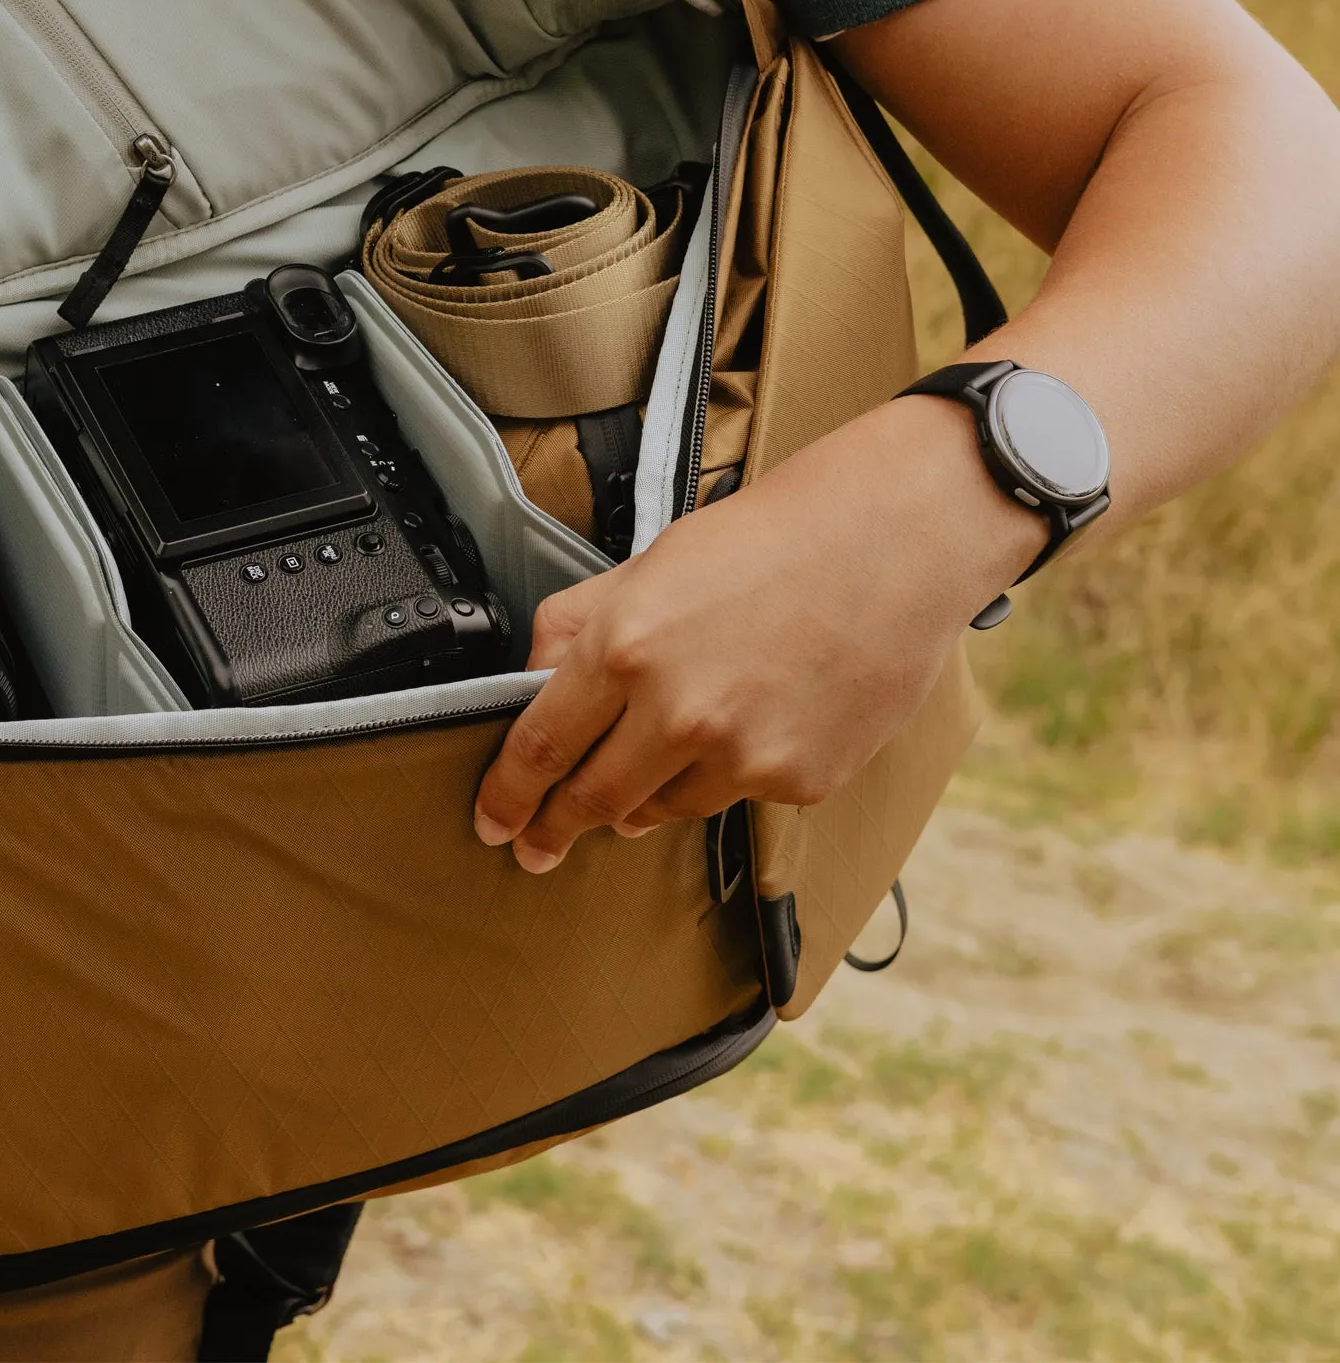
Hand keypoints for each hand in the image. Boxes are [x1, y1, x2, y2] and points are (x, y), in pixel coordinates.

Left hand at [472, 395, 1043, 871]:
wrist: (893, 542)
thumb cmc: (773, 539)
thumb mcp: (650, 564)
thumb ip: (578, 625)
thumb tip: (528, 677)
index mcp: (626, 646)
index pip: (540, 746)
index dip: (506, 794)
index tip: (491, 820)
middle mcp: (679, 711)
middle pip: (591, 799)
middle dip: (552, 828)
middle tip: (535, 844)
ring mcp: (742, 754)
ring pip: (659, 808)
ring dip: (638, 801)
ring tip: (643, 773)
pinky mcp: (798, 781)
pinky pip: (732, 797)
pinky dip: (721, 776)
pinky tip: (741, 729)